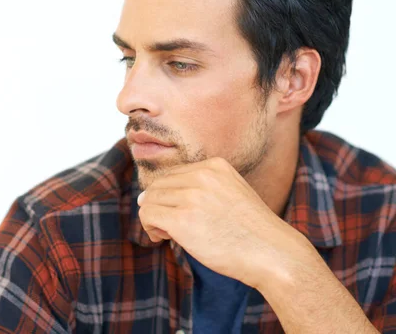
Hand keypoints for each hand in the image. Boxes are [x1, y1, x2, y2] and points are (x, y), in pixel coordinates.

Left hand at [137, 157, 312, 288]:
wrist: (272, 253)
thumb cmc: (251, 231)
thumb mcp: (232, 192)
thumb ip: (202, 188)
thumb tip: (151, 195)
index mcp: (215, 166)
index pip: (173, 175)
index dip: (168, 196)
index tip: (176, 213)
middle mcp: (202, 176)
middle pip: (158, 186)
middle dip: (158, 206)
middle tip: (168, 227)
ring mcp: (191, 196)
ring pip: (149, 200)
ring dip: (152, 218)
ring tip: (167, 234)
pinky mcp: (182, 219)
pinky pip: (147, 215)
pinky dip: (150, 227)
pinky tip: (163, 238)